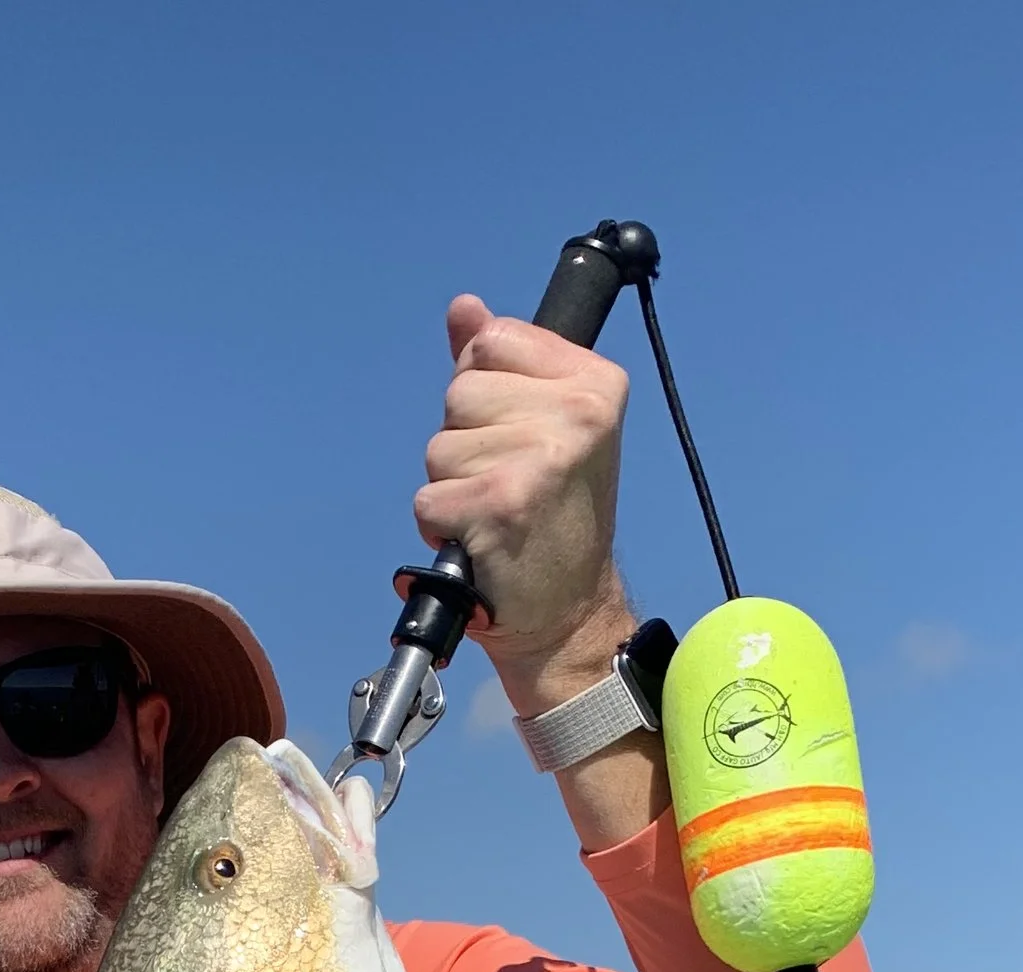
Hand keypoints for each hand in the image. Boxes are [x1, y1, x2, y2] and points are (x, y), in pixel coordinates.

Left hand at [417, 294, 632, 715]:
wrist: (570, 612)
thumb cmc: (556, 518)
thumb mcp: (547, 425)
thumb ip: (502, 363)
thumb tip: (463, 308)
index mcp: (594, 381)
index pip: (491, 340)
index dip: (485, 390)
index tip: (519, 434)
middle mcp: (576, 412)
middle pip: (459, 391)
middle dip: (466, 441)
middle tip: (509, 483)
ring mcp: (539, 457)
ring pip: (438, 446)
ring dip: (453, 486)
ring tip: (497, 512)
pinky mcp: (499, 504)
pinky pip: (428, 496)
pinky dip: (442, 526)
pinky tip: (482, 539)